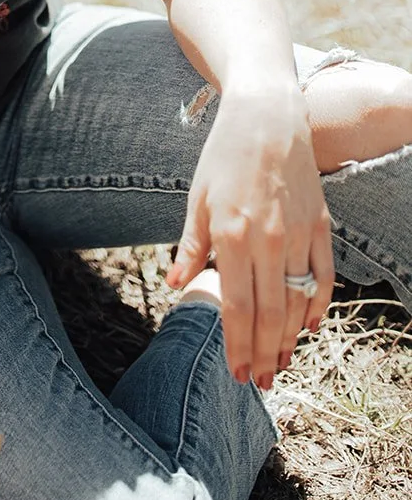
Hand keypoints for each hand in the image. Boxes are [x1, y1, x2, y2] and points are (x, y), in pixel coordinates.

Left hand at [166, 82, 334, 387]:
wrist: (266, 116)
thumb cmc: (224, 156)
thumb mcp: (197, 198)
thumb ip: (190, 247)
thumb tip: (175, 287)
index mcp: (231, 234)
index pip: (236, 306)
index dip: (236, 345)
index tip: (235, 373)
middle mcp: (268, 240)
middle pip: (269, 314)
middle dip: (264, 354)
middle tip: (260, 383)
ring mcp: (298, 234)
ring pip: (297, 302)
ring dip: (289, 339)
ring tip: (280, 364)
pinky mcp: (320, 225)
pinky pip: (323, 277)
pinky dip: (318, 306)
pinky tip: (309, 327)